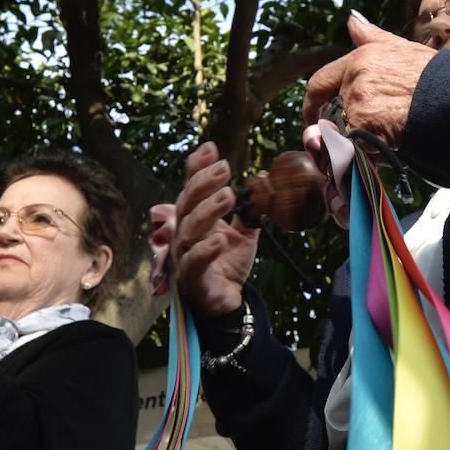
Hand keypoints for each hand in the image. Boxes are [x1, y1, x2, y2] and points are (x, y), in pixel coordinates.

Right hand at [172, 142, 258, 317]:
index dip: (198, 168)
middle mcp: (184, 233)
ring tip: (228, 196)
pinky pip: (193, 262)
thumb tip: (264, 180)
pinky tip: (221, 239)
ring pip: (189, 229)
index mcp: (195, 217)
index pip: (192, 187)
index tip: (211, 148)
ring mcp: (184, 255)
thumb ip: (250, 210)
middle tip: (225, 168)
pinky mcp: (191, 279)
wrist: (225, 301)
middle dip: (204, 182)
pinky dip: (206, 250)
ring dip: (208, 210)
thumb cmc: (228, 263)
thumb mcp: (244, 233)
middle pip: (187, 203)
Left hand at [302, 12, 436, 148]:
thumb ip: (372, 38)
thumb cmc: (437, 79)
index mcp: (360, 59)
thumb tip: (351, 21)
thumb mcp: (403, 50)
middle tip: (360, 138)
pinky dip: (368, 157)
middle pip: (329, 116)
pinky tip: (391, 150)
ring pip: (341, 137)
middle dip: (338, 131)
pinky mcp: (366, 130)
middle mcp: (355, 79)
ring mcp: (359, 105)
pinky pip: (352, 152)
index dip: (314, 104)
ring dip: (357, 146)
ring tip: (387, 141)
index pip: (319, 82)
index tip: (316, 116)